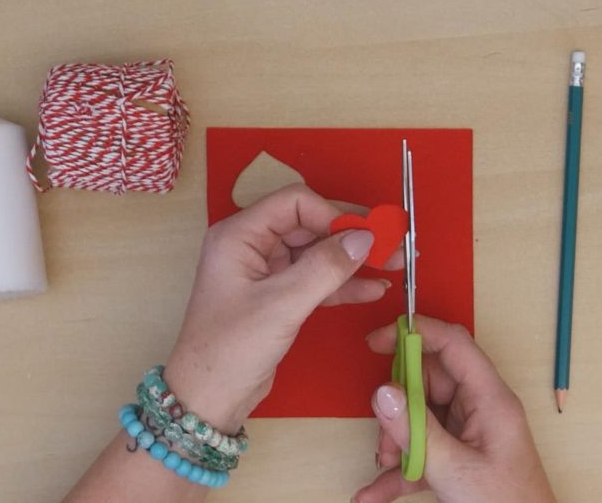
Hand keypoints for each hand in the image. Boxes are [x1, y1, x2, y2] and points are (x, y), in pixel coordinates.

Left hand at [164, 184, 399, 432]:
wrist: (208, 398)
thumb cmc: (230, 349)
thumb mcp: (281, 305)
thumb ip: (324, 268)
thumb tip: (364, 238)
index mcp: (239, 235)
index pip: (295, 204)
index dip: (333, 214)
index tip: (368, 235)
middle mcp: (250, 245)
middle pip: (309, 224)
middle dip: (350, 235)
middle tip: (392, 245)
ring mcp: (264, 271)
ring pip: (316, 253)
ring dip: (352, 259)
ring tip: (393, 265)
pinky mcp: (277, 296)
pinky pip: (315, 279)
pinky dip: (342, 283)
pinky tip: (373, 288)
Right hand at [355, 315, 555, 502]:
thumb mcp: (456, 469)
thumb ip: (416, 430)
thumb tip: (384, 392)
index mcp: (490, 399)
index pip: (452, 344)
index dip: (415, 333)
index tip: (377, 340)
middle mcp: (479, 408)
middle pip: (427, 381)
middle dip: (398, 406)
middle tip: (385, 433)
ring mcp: (467, 432)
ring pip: (419, 415)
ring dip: (396, 441)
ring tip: (387, 466)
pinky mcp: (456, 456)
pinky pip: (420, 449)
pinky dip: (397, 470)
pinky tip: (374, 493)